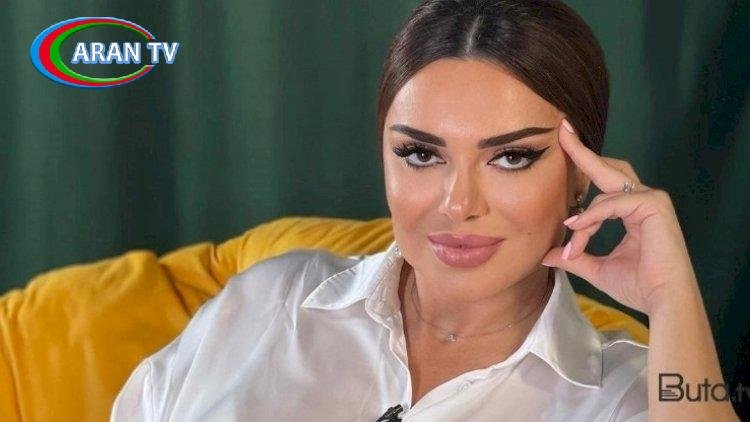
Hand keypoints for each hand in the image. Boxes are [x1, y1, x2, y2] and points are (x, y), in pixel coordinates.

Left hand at [542, 119, 697, 314]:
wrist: (663, 302)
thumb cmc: (637, 286)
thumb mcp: (597, 268)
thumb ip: (575, 257)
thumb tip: (546, 256)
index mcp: (633, 209)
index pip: (604, 183)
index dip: (582, 171)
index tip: (561, 152)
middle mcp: (644, 199)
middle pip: (608, 168)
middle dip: (582, 151)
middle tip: (562, 131)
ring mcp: (652, 200)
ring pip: (605, 192)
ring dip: (583, 216)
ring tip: (569, 233)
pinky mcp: (654, 205)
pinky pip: (613, 203)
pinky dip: (593, 216)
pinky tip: (577, 228)